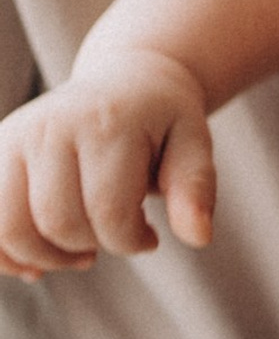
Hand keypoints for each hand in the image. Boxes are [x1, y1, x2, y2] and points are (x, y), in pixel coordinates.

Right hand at [0, 51, 213, 277]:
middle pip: (58, 223)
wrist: (129, 77)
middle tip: (114, 237)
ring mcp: (15, 136)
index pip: (109, 212)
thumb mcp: (194, 142)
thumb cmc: (164, 118)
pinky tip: (36, 260)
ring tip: (78, 250)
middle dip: (90, 246)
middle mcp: (52, 125)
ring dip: (44, 257)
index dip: (130, 241)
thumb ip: (196, 187)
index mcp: (109, 122)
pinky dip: (3, 253)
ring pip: (9, 229)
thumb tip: (199, 237)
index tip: (149, 237)